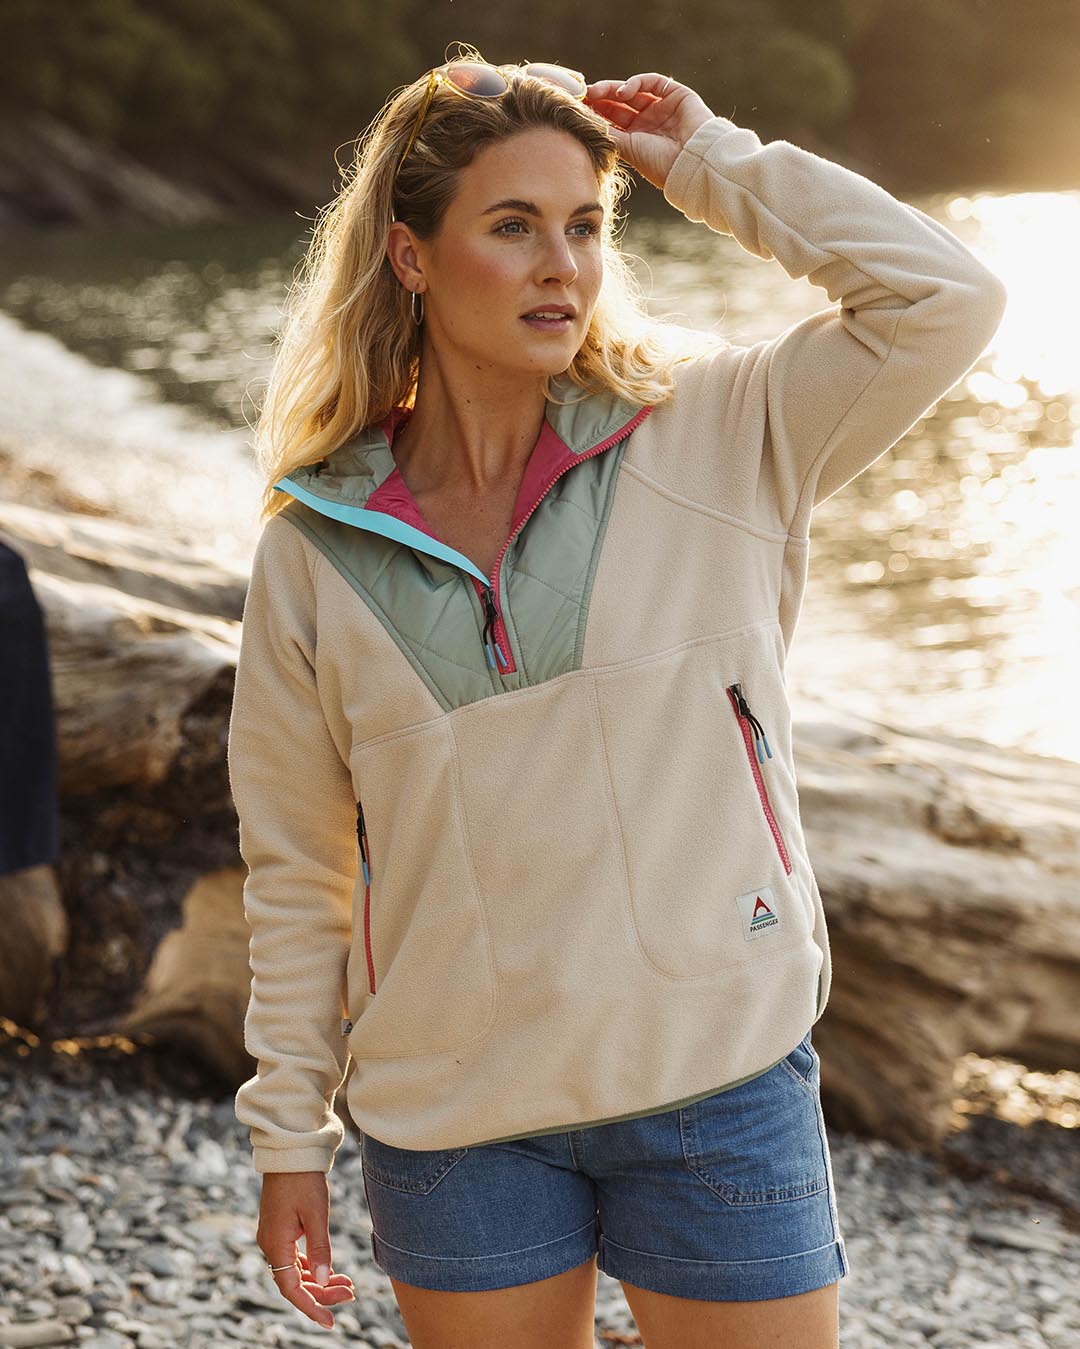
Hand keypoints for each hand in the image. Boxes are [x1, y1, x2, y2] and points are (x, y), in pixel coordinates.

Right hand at [258, 1172, 355, 1329]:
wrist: (290, 1152)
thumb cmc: (303, 1180)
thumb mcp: (316, 1215)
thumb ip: (320, 1250)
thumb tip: (322, 1281)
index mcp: (275, 1244)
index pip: (291, 1289)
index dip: (311, 1307)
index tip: (330, 1321)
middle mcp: (271, 1244)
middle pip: (295, 1282)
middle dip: (322, 1292)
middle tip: (350, 1293)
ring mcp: (275, 1236)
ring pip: (296, 1271)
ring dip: (319, 1280)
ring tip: (347, 1283)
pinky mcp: (281, 1228)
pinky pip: (295, 1257)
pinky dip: (313, 1266)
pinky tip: (330, 1269)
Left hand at [585, 72, 715, 190]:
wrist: (692, 162)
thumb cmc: (659, 163)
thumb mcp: (627, 149)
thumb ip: (607, 132)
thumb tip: (583, 120)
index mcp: (637, 139)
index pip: (613, 120)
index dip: (596, 112)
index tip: (577, 107)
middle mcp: (649, 123)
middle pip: (620, 104)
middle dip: (600, 98)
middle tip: (583, 95)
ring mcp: (662, 108)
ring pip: (633, 91)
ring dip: (613, 89)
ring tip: (596, 92)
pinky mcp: (676, 94)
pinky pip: (652, 81)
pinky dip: (636, 83)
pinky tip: (624, 92)